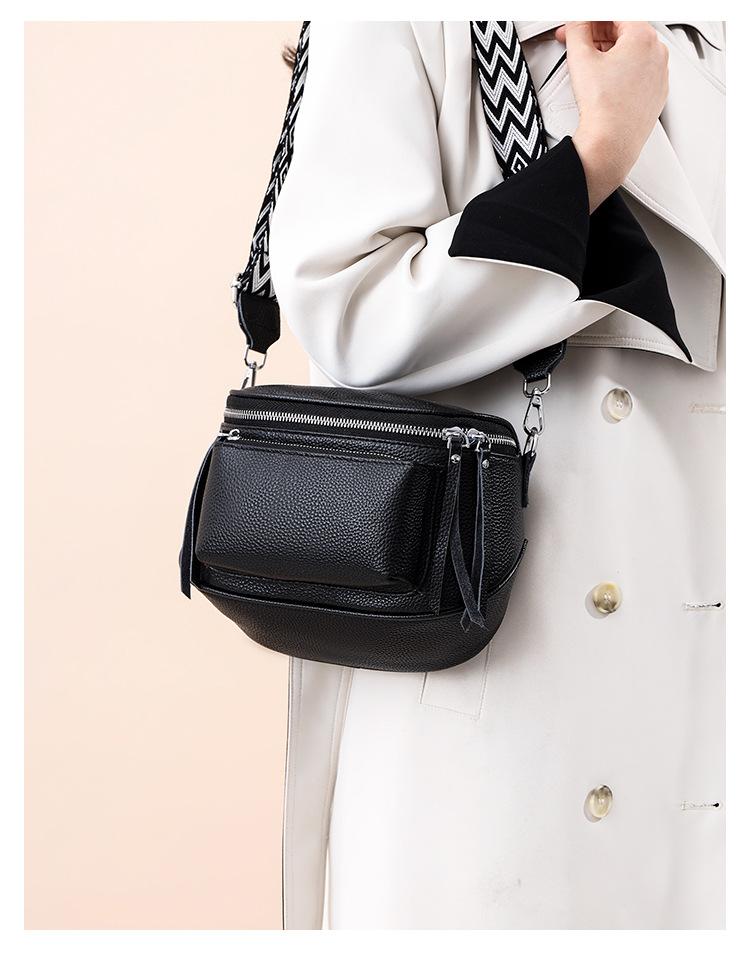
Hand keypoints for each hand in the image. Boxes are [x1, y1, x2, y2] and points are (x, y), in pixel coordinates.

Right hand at [555, 22, 668, 210]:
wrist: (612, 143)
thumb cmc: (603, 108)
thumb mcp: (580, 58)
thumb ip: (577, 29)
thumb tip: (576, 22)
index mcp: (643, 37)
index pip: (614, 16)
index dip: (590, 20)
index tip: (578, 25)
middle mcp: (658, 53)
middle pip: (626, 32)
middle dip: (599, 34)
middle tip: (578, 42)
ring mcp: (660, 74)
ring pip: (633, 53)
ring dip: (611, 53)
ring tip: (589, 64)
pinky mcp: (657, 94)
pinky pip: (640, 74)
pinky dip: (623, 72)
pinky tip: (605, 83)